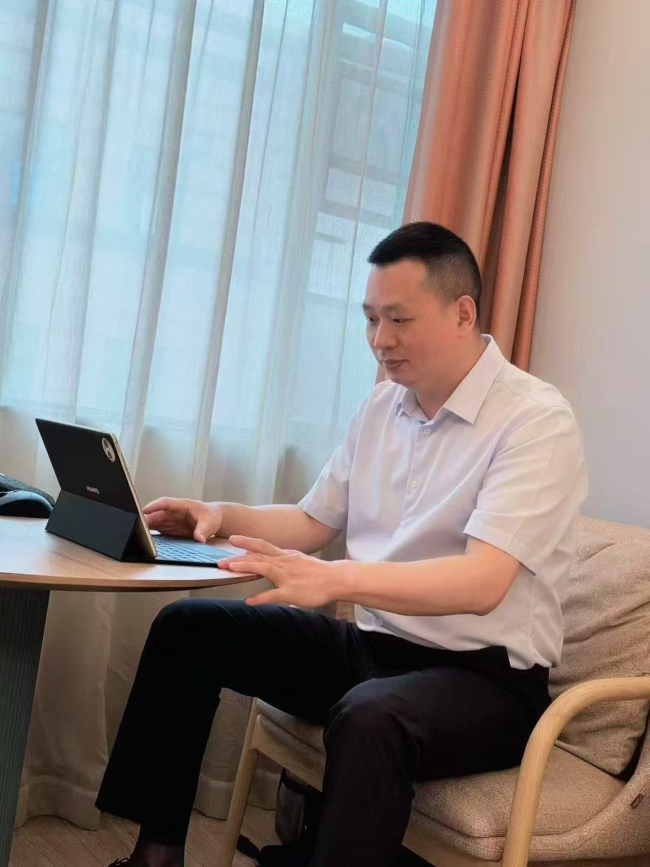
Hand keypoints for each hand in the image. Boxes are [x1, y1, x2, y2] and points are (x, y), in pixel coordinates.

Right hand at [143, 497, 222, 543]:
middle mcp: (173, 511)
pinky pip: (157, 529)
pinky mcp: (169, 527)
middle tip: (136, 526)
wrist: (213, 520)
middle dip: (146, 519)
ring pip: (154, 521)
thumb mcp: (210, 523)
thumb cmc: (211, 517)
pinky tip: (143, 538)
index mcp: (182, 505)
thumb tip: (199, 539)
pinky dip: (150, 533)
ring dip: (145, 527)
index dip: (154, 506)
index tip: (144, 510)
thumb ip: (203, 530)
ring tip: (136, 534)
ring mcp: (170, 519)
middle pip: (156, 514)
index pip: (165, 503)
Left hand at [219, 536, 345, 607]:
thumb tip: (269, 559)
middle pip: (258, 555)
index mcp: (285, 555)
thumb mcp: (298, 560)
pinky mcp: (292, 591)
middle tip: (220, 560)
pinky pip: (273, 595)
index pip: (263, 546)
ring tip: (230, 569)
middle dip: (238, 557)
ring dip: (246, 567)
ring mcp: (287, 576)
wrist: (336, 579)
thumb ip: (282, 560)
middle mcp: (284, 562)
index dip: (247, 542)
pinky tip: (249, 601)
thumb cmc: (317, 572)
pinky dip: (260, 597)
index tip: (232, 539)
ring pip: (264, 568)